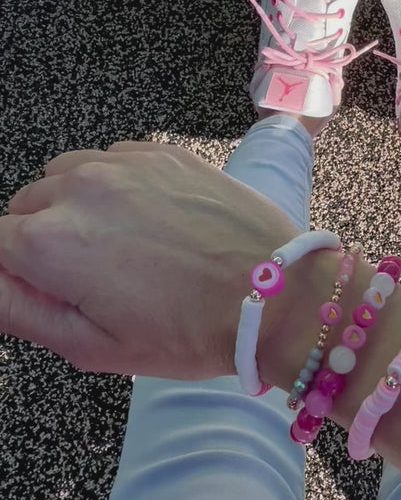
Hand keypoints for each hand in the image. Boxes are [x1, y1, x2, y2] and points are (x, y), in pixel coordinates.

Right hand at [0, 142, 301, 379]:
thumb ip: (20, 311)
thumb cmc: (190, 331)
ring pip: (64, 177)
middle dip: (42, 241)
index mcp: (50, 243)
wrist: (276, 295)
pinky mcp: (162, 153)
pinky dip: (115, 186)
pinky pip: (111, 160)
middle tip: (91, 278)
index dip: (15, 271)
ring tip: (123, 247)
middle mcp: (77, 190)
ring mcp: (122, 163)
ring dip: (76, 207)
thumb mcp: (94, 346)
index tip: (47, 287)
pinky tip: (151, 220)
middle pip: (25, 208)